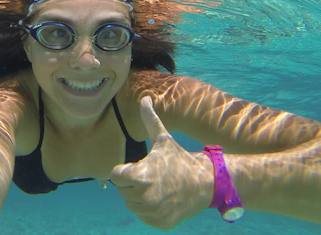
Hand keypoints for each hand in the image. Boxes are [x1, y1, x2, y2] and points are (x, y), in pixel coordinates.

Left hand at [110, 96, 213, 229]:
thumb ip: (149, 120)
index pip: (115, 176)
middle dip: (134, 183)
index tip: (140, 167)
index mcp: (139, 176)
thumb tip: (144, 98)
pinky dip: (150, 210)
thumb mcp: (163, 139)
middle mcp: (143, 197)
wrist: (204, 183)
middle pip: (123, 191)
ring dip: (140, 197)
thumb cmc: (179, 159)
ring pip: (132, 205)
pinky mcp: (159, 223)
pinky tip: (163, 199)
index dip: (126, 170)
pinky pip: (144, 216)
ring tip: (158, 187)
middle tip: (152, 176)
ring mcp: (152, 212)